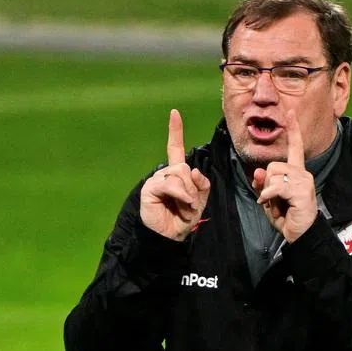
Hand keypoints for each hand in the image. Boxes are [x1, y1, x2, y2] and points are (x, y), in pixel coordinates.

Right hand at [139, 109, 210, 241]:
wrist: (170, 236)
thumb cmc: (183, 218)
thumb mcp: (199, 200)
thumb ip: (201, 184)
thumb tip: (193, 169)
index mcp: (176, 173)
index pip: (175, 149)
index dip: (175, 132)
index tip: (174, 114)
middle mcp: (165, 174)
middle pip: (184, 167)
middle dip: (193, 187)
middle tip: (191, 204)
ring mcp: (156, 180)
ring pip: (179, 174)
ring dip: (188, 194)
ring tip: (185, 208)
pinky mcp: (150, 188)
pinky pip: (170, 184)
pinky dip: (181, 194)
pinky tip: (183, 204)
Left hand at [251, 110, 317, 242]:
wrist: (300, 235)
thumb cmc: (286, 218)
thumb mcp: (269, 199)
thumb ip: (263, 184)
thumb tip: (257, 171)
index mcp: (296, 172)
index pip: (295, 147)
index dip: (293, 130)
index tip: (290, 112)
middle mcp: (302, 173)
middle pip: (273, 165)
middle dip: (266, 182)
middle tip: (272, 199)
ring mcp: (304, 181)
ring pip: (273, 174)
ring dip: (268, 191)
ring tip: (277, 204)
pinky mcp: (302, 190)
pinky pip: (276, 186)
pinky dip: (268, 195)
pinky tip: (270, 203)